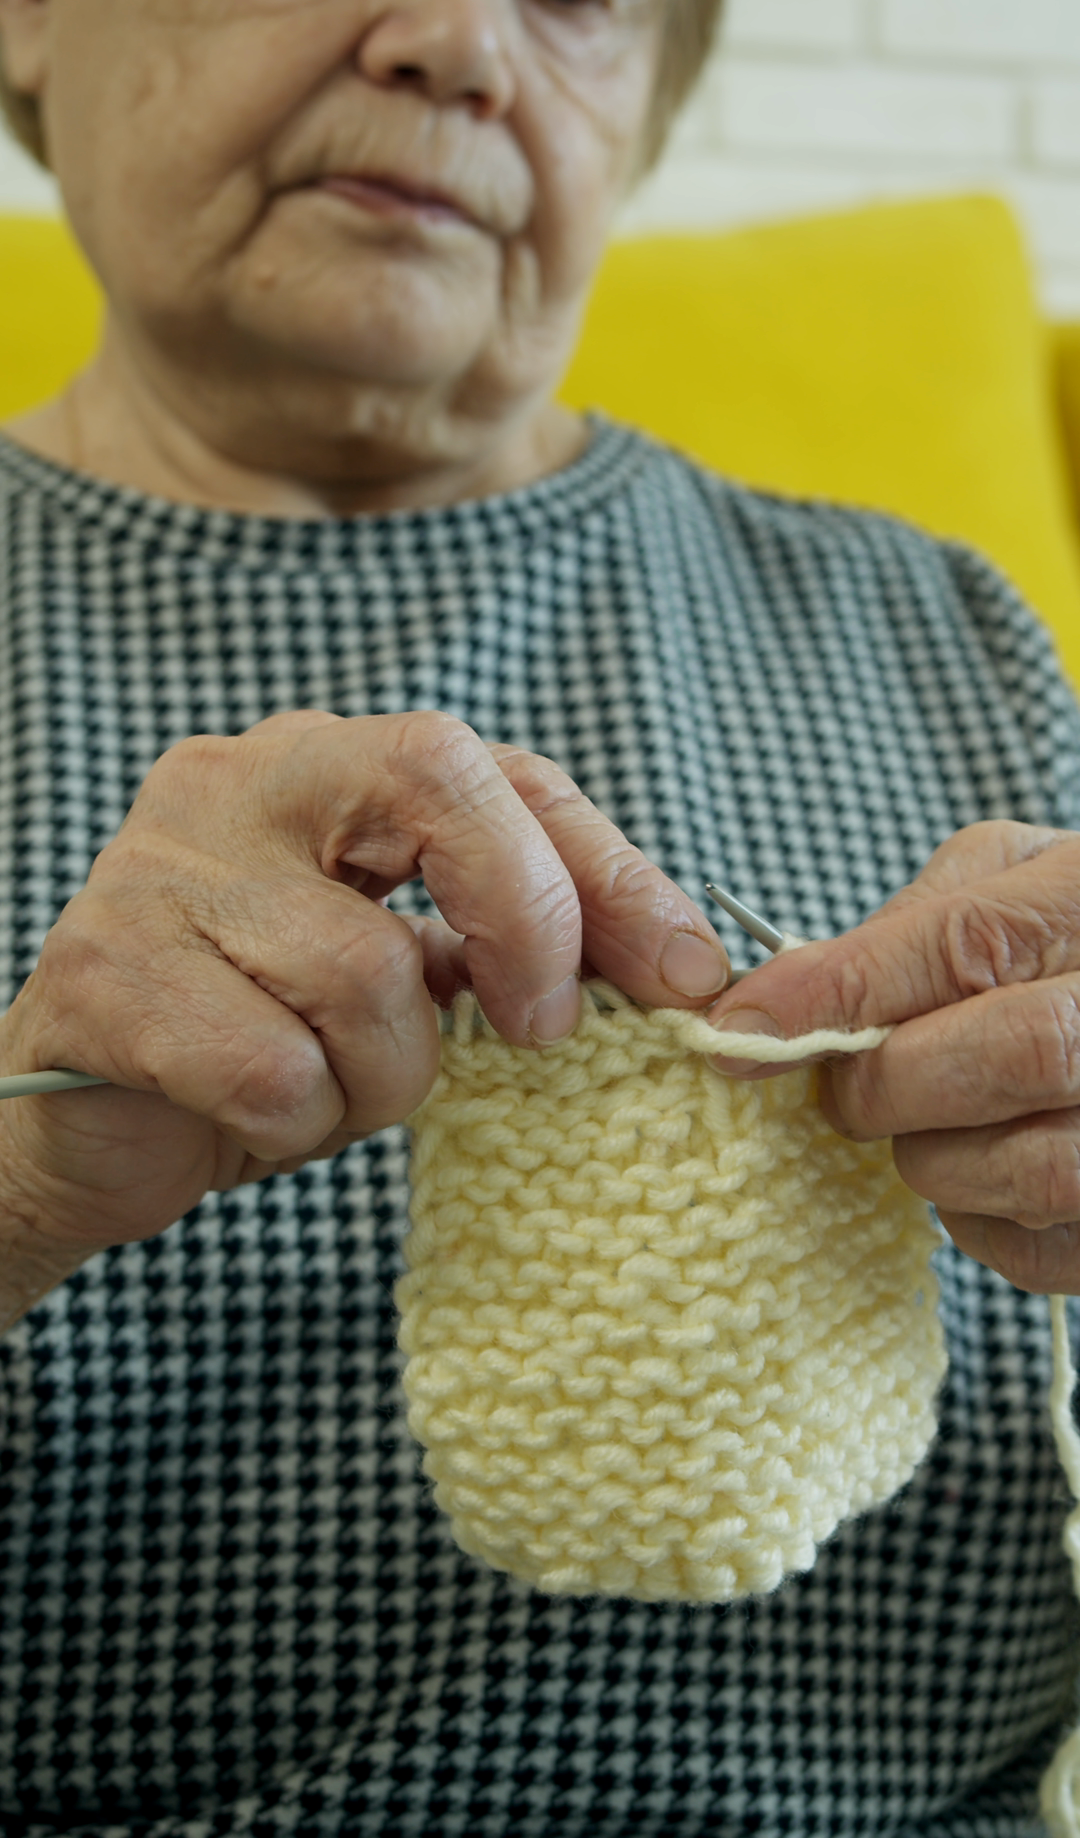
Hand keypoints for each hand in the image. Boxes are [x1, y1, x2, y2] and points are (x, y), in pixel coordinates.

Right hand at [0, 709, 729, 1274]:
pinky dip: (298, 1125)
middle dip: (525, 919)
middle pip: (436, 779)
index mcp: (322, 764)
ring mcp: (159, 868)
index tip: (686, 973)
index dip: (608, 868)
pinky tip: (254, 1118)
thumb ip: (506, 946)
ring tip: (330, 1090)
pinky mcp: (104, 973)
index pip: (497, 769)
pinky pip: (274, 1069)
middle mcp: (236, 780)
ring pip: (366, 971)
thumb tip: (684, 969)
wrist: (91, 1129)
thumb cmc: (268, 1044)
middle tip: (541, 1030)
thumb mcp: (407, 981)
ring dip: (384, 1077)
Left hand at [707, 822, 1079, 1294]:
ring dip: (934, 1156)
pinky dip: (977, 1219)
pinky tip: (982, 1169)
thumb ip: (913, 921)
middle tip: (844, 1087)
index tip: (741, 1029)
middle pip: (1007, 1058)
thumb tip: (785, 996)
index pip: (964, 947)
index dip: (839, 994)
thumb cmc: (1066, 932)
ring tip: (931, 1120)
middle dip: (888, 1084)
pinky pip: (1037, 1247)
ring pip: (1026, 1168)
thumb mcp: (1008, 878)